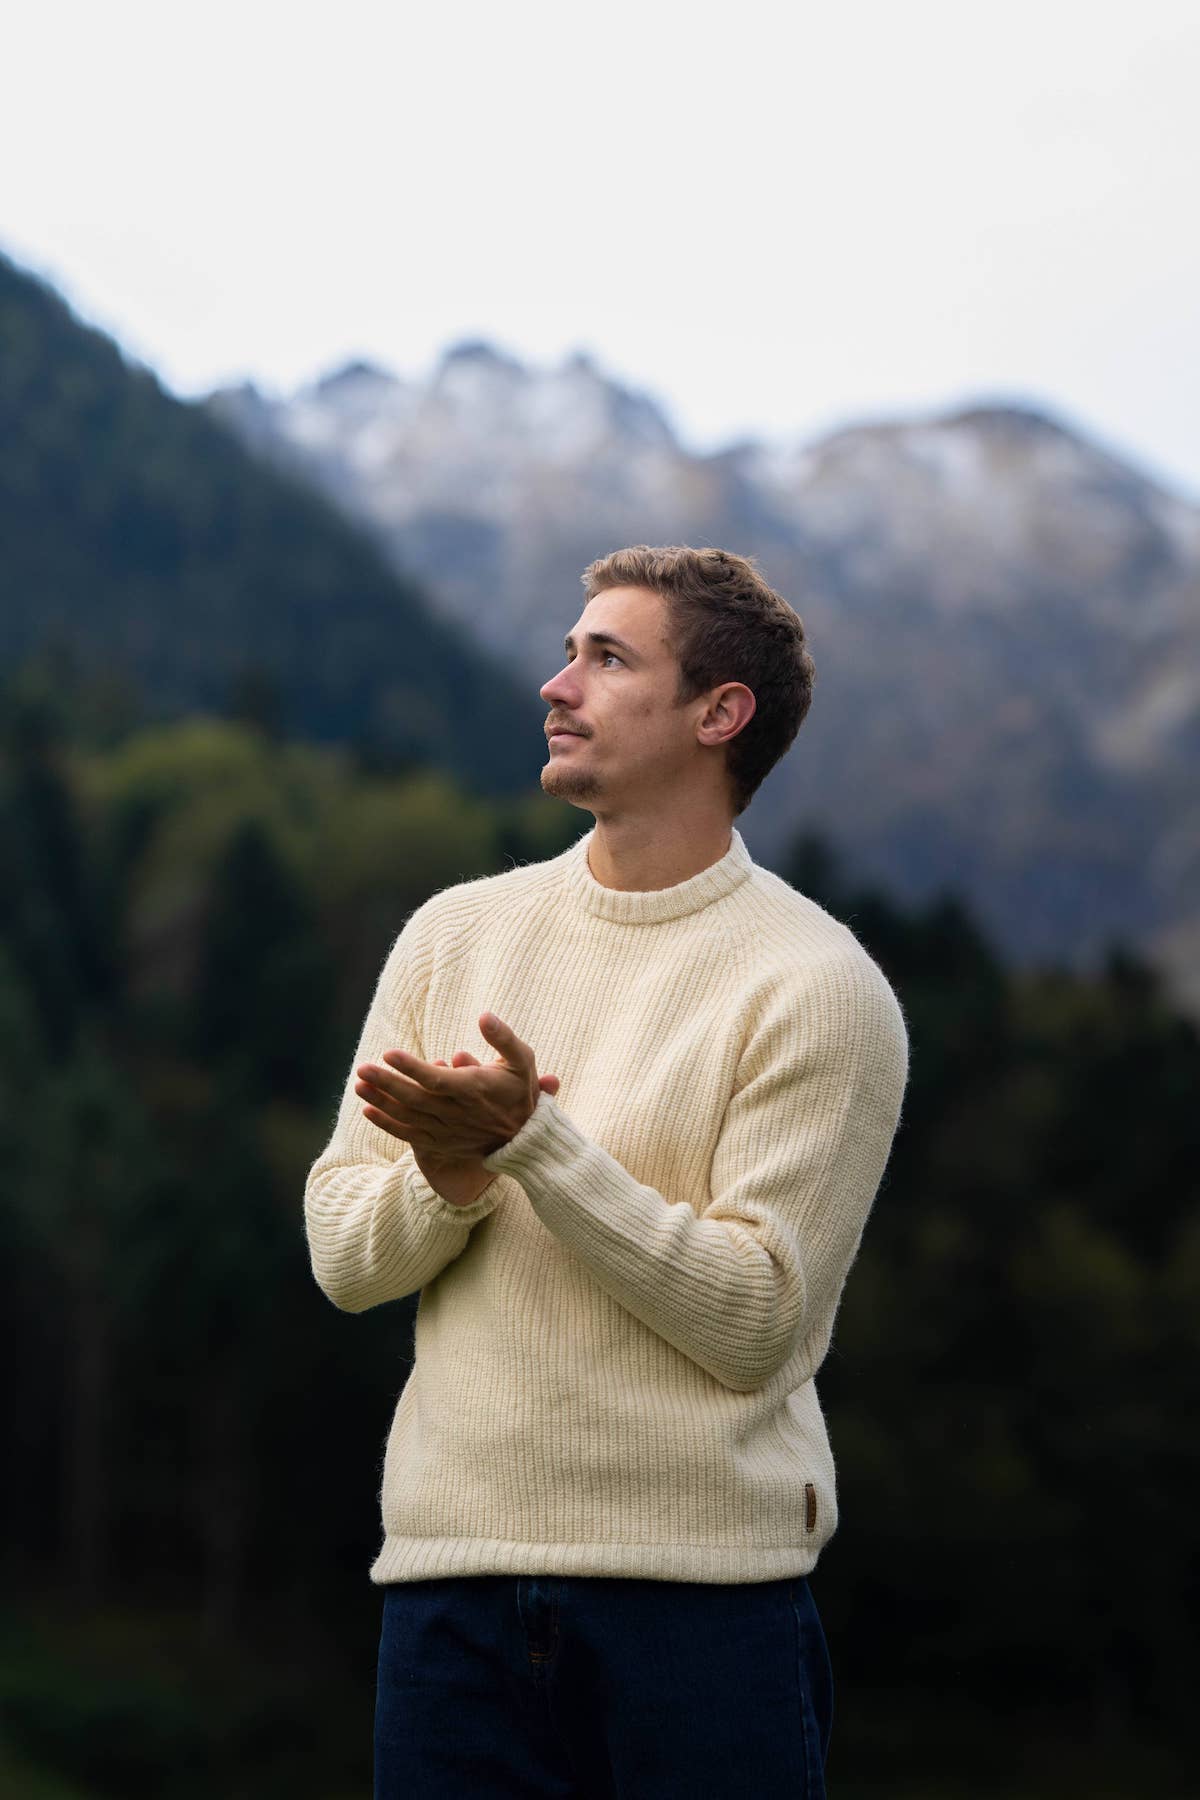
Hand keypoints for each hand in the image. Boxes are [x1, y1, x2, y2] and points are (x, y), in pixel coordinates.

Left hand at [355, 1015, 556, 1203]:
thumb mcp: (522, 1059)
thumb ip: (503, 1037)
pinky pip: (409, 1135)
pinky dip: (388, 1125)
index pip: (437, 1080)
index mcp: (474, 1089)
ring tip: (358, 1085)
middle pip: (416, 1099)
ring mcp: (448, 1131)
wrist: (525, 1137)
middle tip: (362, 1067)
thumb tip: (484, 1015)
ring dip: (381, 1102)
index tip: (388, 1053)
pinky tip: (368, 1111)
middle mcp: (458, 1113)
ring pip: (408, 1117)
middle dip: (387, 1083)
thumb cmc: (520, 1091)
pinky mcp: (442, 1143)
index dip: (412, 1068)